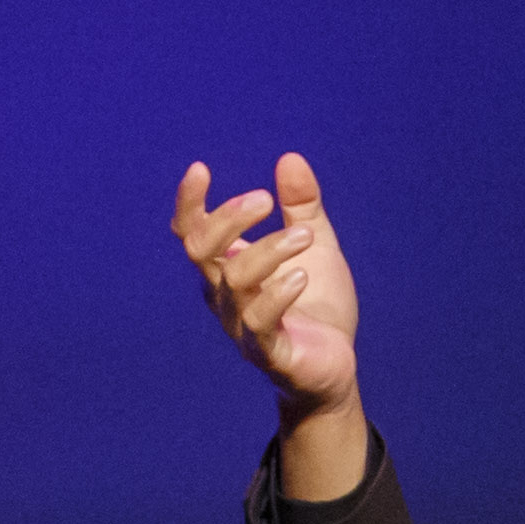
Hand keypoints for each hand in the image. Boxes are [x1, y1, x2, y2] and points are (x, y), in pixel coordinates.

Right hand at [171, 151, 368, 500]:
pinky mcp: (268, 354)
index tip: (201, 169)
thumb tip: (290, 158)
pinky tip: (301, 278)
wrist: (336, 365)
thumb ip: (303, 206)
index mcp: (228, 267)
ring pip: (235, 281)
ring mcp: (242, 327)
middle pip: (201, 251)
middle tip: (265, 199)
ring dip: (269, 250)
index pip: (191, 232)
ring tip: (305, 235)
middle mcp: (225, 296)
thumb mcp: (316, 244)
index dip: (189, 203)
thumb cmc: (317, 305)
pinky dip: (277, 295)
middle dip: (227, 219)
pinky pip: (259, 323)